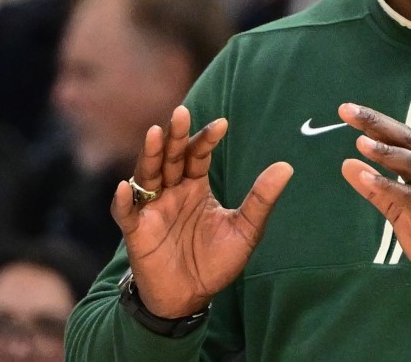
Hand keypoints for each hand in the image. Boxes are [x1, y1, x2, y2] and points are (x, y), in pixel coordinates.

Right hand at [111, 105, 292, 317]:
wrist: (191, 298)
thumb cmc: (215, 262)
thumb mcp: (245, 229)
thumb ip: (261, 199)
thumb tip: (286, 166)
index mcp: (195, 186)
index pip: (198, 155)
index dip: (207, 139)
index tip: (222, 124)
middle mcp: (172, 192)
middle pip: (171, 157)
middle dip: (176, 136)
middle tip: (182, 113)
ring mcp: (152, 210)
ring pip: (147, 176)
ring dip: (150, 155)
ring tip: (155, 133)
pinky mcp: (137, 232)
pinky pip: (126, 213)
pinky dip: (124, 200)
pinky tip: (125, 186)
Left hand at [337, 103, 410, 323]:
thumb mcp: (402, 214)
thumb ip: (378, 190)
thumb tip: (347, 164)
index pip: (402, 139)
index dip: (376, 123)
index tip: (348, 110)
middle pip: (407, 141)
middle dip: (377, 124)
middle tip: (348, 110)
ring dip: (385, 152)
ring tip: (359, 142)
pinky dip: (388, 186)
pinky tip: (367, 178)